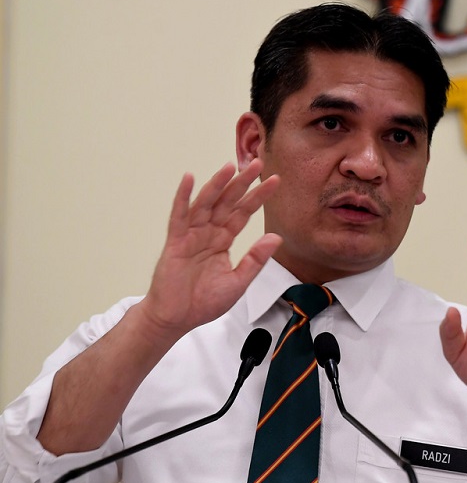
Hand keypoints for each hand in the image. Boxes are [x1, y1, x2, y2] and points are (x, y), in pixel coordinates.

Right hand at [137, 160, 281, 341]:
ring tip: (230, 166)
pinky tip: (189, 178)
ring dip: (217, 184)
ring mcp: (191, 235)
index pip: (244, 213)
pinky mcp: (175, 242)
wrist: (176, 319)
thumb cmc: (203, 302)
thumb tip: (276, 237)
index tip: (275, 180)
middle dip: (242, 183)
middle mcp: (208, 232)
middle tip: (257, 163)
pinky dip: (183, 197)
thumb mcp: (238, 281)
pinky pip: (179, 215)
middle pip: (228, 202)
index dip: (258, 196)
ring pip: (206, 204)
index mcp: (223, 240)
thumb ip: (255, 259)